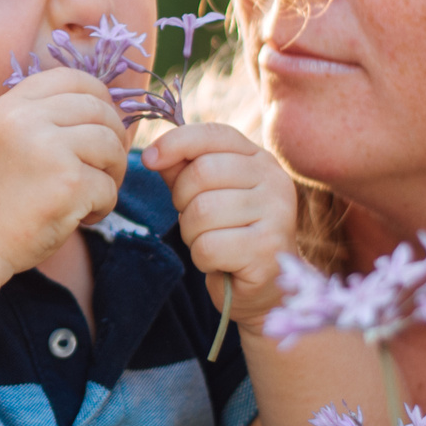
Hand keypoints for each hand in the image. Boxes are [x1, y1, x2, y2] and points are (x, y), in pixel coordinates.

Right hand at [0, 71, 128, 276]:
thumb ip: (37, 118)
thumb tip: (97, 108)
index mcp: (11, 105)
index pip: (71, 78)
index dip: (99, 96)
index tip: (105, 121)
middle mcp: (28, 119)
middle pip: (98, 110)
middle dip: (114, 138)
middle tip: (108, 167)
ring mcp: (49, 149)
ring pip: (110, 146)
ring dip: (113, 173)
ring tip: (95, 194)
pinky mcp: (68, 184)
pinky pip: (108, 187)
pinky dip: (104, 206)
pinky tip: (84, 218)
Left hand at [141, 122, 298, 324]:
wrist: (265, 290)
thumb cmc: (231, 237)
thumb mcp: (206, 195)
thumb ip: (184, 170)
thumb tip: (153, 154)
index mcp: (261, 161)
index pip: (215, 134)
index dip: (176, 142)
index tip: (149, 159)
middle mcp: (275, 181)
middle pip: (202, 173)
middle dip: (182, 200)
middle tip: (194, 221)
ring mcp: (277, 215)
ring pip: (202, 211)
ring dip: (192, 233)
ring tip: (210, 242)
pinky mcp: (268, 249)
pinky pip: (209, 246)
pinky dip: (202, 258)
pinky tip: (220, 262)